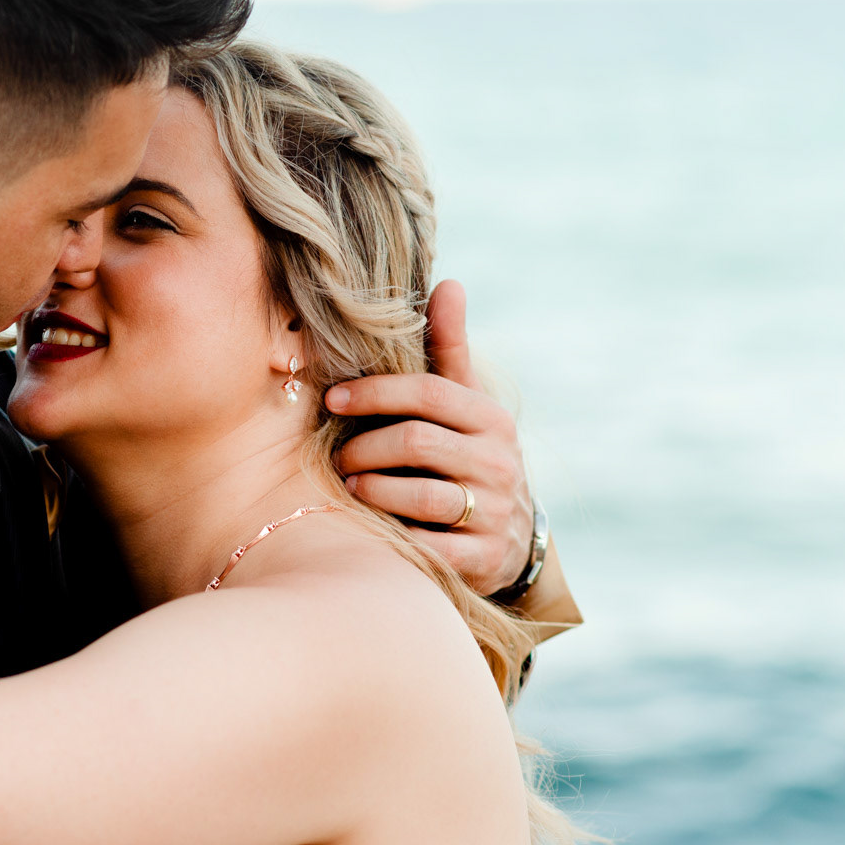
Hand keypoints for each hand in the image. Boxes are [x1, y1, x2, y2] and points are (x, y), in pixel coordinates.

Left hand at [323, 280, 533, 596]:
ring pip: (417, 495)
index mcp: (491, 419)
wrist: (512, 539)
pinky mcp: (482, 561)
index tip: (332, 399)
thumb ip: (450, 349)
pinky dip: (391, 535)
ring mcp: (494, 514)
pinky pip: (425, 545)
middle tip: (334, 455)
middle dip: (363, 447)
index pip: (427, 394)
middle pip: (415, 443)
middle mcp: (500, 464)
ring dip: (370, 489)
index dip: (374, 393)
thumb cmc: (469, 456)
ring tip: (349, 485)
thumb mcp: (467, 405)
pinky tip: (371, 527)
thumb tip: (448, 283)